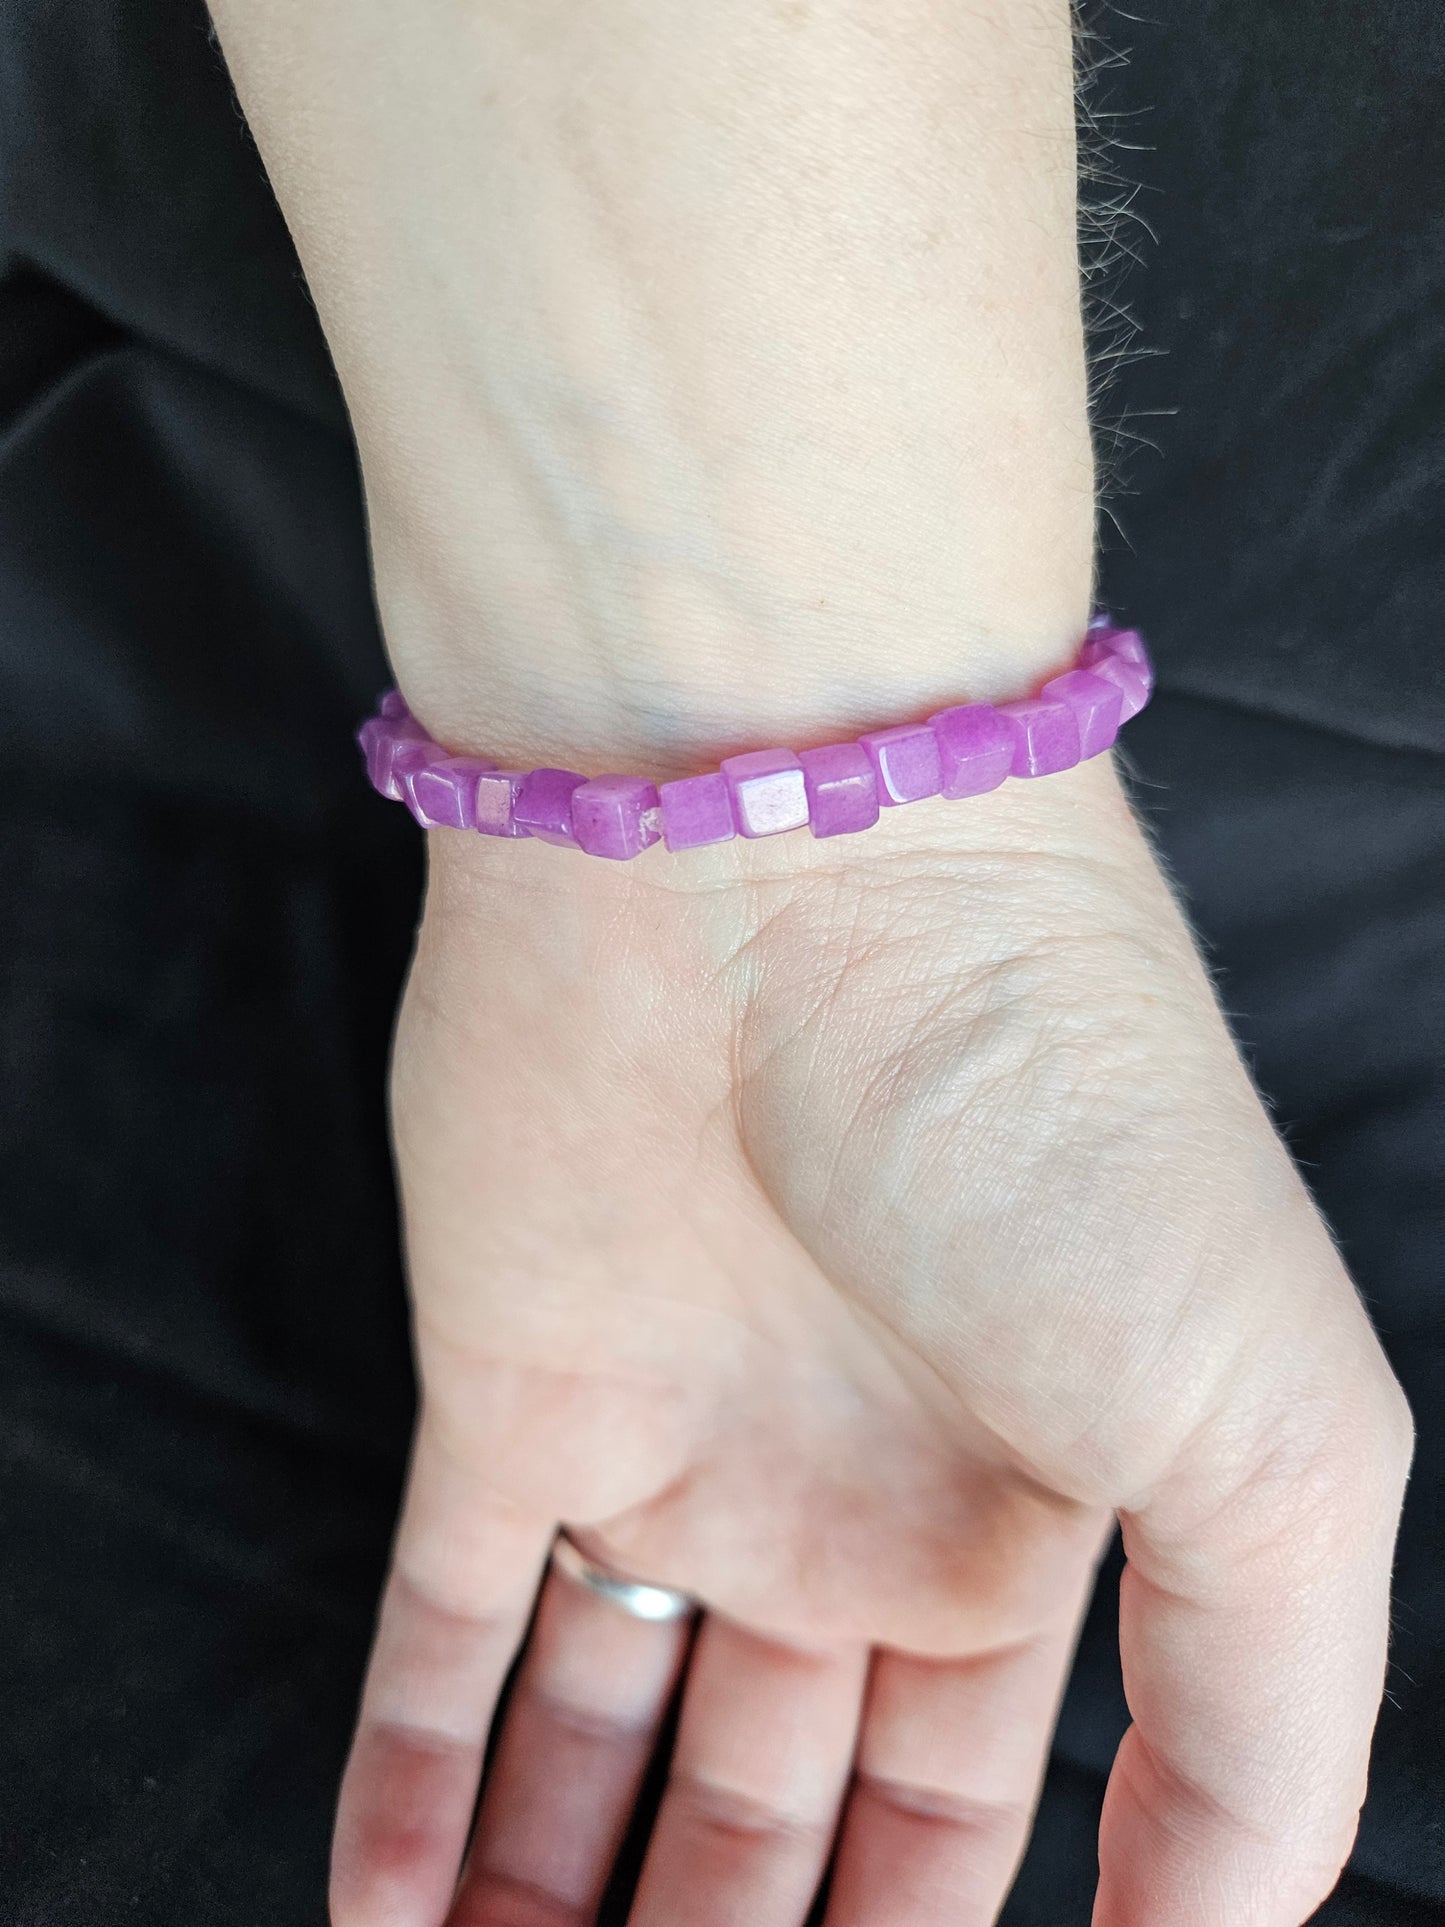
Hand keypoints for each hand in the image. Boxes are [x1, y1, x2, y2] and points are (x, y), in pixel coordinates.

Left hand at [331, 756, 1410, 1926]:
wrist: (781, 857)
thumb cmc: (1049, 1110)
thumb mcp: (1272, 1433)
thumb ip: (1271, 1723)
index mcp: (1056, 1512)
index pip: (994, 1806)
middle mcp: (865, 1486)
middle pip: (796, 1802)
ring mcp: (683, 1438)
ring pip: (616, 1742)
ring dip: (570, 1911)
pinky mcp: (512, 1382)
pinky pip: (443, 1631)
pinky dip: (411, 1788)